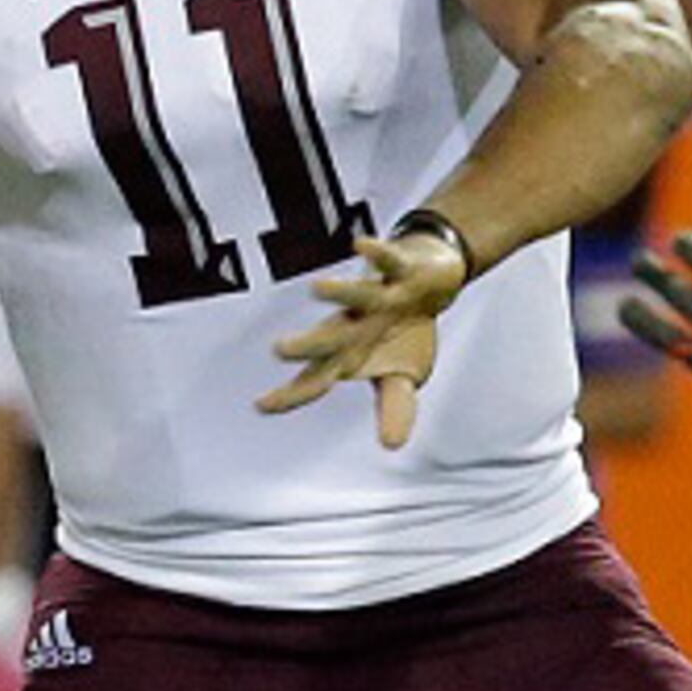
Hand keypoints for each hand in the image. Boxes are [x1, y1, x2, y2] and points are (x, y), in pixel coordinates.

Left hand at [261, 229, 465, 445]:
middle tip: (280, 349)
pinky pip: (387, 261)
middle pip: (330, 336)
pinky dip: (376, 253)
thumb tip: (390, 446)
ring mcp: (376, 295)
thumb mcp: (405, 376)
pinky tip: (360, 244)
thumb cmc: (404, 331)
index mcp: (349, 352)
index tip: (261, 405)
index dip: (292, 393)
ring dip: (339, 291)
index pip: (317, 377)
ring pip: (355, 293)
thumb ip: (395, 408)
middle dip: (309, 344)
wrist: (429, 280)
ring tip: (316, 287)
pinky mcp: (398, 271)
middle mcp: (355, 322)